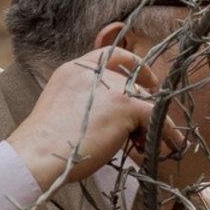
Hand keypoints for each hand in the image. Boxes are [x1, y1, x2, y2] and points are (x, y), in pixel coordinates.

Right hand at [7, 48, 158, 189]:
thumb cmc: (47, 143)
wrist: (38, 154)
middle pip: (131, 81)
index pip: (110, 55)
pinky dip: (166, 132)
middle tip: (145, 123)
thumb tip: (111, 114)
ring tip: (146, 141)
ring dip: (149, 121)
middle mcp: (92, 71)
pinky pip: (156, 117)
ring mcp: (111, 86)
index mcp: (74, 69)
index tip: (144, 79)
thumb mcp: (64, 107)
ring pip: (144, 99)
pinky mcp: (125, 105)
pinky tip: (171, 145)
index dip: (132, 64)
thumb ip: (86, 100)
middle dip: (141, 102)